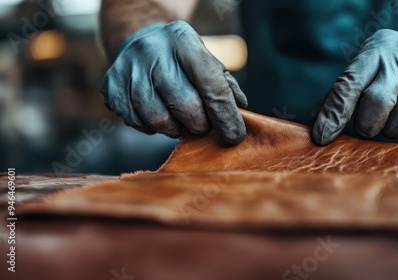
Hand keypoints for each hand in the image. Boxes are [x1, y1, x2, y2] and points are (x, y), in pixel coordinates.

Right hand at [101, 21, 247, 144]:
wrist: (140, 43)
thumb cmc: (182, 61)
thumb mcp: (207, 62)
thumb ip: (225, 86)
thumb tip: (239, 112)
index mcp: (184, 41)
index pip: (211, 85)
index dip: (226, 116)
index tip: (235, 136)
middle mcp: (154, 50)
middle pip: (185, 106)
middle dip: (199, 124)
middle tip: (201, 124)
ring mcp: (129, 68)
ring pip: (159, 119)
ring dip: (175, 129)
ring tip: (179, 120)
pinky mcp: (111, 86)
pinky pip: (137, 123)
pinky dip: (152, 128)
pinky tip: (158, 115)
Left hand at [312, 29, 397, 145]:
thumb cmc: (389, 69)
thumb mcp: (364, 70)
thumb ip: (339, 95)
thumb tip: (316, 123)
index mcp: (373, 55)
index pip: (348, 85)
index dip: (334, 114)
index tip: (322, 138)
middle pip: (377, 103)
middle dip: (367, 124)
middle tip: (368, 125)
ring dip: (392, 129)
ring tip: (393, 118)